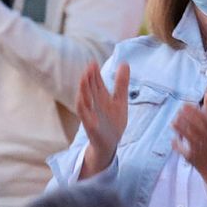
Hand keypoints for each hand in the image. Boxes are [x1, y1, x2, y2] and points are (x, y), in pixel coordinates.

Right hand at [77, 62, 129, 176]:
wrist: (110, 144)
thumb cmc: (113, 122)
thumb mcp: (120, 100)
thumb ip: (121, 83)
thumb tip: (124, 63)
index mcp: (101, 98)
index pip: (96, 83)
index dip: (94, 73)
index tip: (93, 62)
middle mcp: (94, 105)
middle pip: (90, 89)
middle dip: (89, 78)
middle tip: (89, 66)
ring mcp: (91, 115)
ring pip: (85, 100)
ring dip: (84, 89)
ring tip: (84, 78)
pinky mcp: (91, 126)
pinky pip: (85, 117)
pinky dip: (83, 108)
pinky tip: (83, 100)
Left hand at [172, 88, 206, 194]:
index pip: (206, 120)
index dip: (196, 112)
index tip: (186, 105)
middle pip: (199, 129)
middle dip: (188, 119)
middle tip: (178, 112)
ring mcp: (201, 149)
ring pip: (192, 139)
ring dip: (182, 130)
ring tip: (173, 122)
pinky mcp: (193, 158)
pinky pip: (186, 152)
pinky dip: (179, 146)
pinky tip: (173, 139)